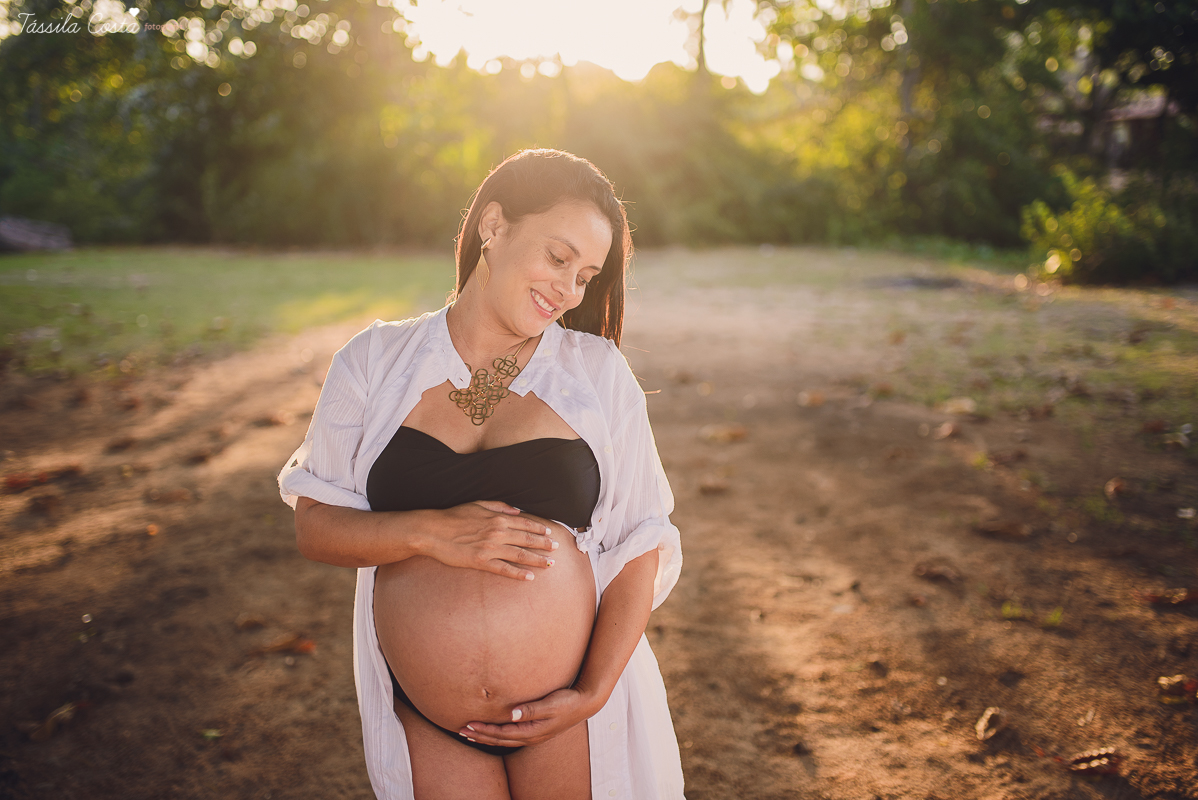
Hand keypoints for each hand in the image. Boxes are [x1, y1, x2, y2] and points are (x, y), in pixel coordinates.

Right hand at [420, 500, 559, 580]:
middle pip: (527, 539)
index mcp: (497, 517)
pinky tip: (530, 578)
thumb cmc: (453, 516)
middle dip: (544, 544)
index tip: (550, 533)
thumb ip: (499, 506)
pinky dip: (518, 574)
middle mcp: (497, 532)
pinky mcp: (481, 562)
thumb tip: (517, 510)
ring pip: (520, 555)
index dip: (539, 528)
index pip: (525, 523)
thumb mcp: (477, 504)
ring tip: (550, 564)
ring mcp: (490, 548)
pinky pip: (504, 569)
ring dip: (537, 560)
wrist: (432, 530)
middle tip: (557, 549)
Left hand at [458, 687, 599, 747]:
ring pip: (504, 740)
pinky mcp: (536, 730)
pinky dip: (498, 735)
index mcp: (532, 731)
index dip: (484, 730)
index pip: (502, 733)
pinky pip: (511, 736)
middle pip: (500, 740)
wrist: (585, 703)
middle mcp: (531, 736)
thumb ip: (530, 709)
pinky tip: (493, 731)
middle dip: (480, 736)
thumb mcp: (550, 704)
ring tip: (471, 733)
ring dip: (487, 737)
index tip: (468, 725)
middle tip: (461, 731)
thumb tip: (511, 714)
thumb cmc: (567, 701)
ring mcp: (534, 735)